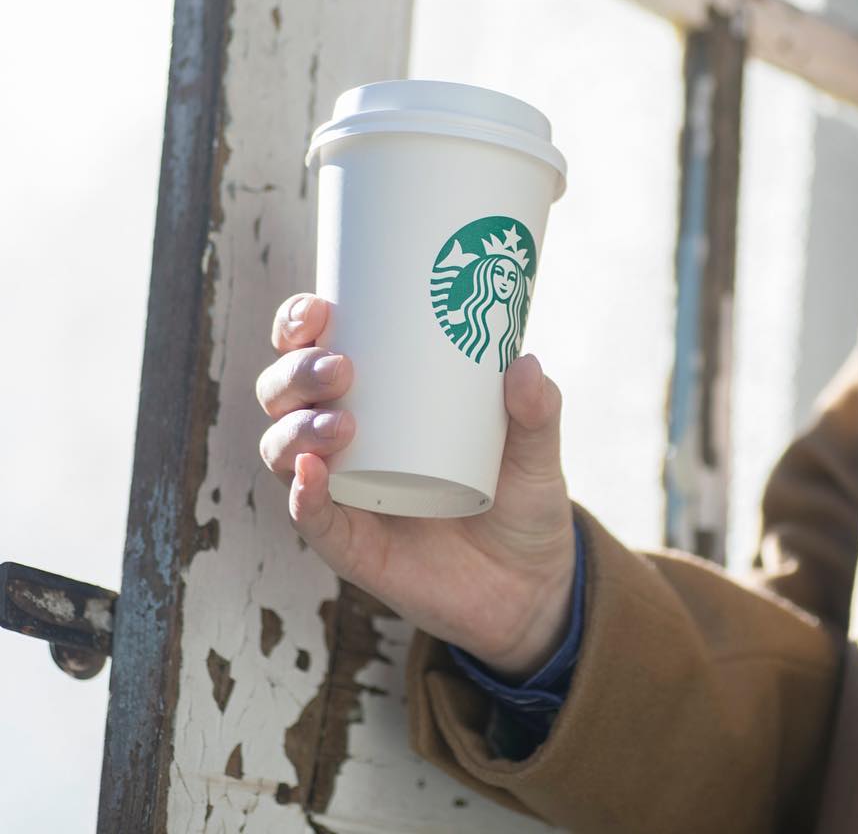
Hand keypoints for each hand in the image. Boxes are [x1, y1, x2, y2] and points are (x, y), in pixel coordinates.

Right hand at [255, 293, 575, 679]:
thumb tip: (522, 362)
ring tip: (342, 424)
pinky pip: (313, 521)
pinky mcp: (352, 547)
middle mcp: (345, 441)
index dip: (299, 324)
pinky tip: (312, 476)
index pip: (315, 349)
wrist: (531, 584)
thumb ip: (537, 408)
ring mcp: (344, 495)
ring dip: (297, 430)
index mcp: (377, 399)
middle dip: (296, 373)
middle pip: (285, 396)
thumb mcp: (536, 448)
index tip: (320, 307)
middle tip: (341, 368)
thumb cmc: (521, 498)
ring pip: (285, 452)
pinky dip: (303, 498)